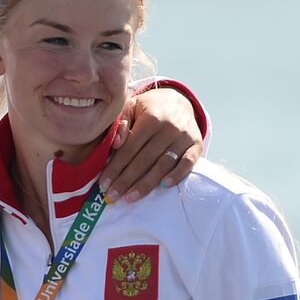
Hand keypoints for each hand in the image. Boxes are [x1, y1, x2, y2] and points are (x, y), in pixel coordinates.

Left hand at [102, 87, 203, 201]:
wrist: (179, 101)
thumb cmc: (149, 108)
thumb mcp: (132, 106)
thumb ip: (122, 122)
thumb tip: (116, 144)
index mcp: (151, 118)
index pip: (129, 148)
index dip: (115, 167)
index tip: (103, 184)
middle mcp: (169, 128)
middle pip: (144, 160)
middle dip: (125, 180)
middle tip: (111, 197)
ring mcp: (184, 138)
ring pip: (163, 165)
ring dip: (145, 184)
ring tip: (129, 198)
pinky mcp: (196, 146)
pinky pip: (187, 163)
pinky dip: (177, 175)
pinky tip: (163, 186)